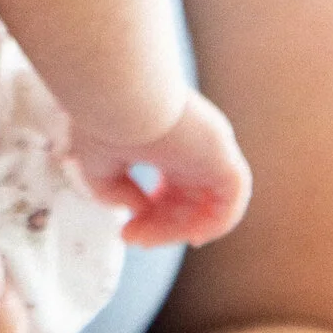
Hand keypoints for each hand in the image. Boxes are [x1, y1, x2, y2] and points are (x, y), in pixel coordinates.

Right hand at [69, 90, 251, 247]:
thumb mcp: (99, 164)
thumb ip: (115, 192)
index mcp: (169, 147)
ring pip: (210, 205)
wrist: (118, 93)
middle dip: (162, 228)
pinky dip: (218, 223)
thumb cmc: (103, 119)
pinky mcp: (222, 155)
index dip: (151, 218)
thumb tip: (138, 210)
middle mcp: (193, 150)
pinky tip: (192, 236)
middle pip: (189, 203)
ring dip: (183, 230)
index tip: (125, 233)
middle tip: (132, 238)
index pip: (171, 191)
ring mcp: (210, 152)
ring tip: (150, 239)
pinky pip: (233, 199)